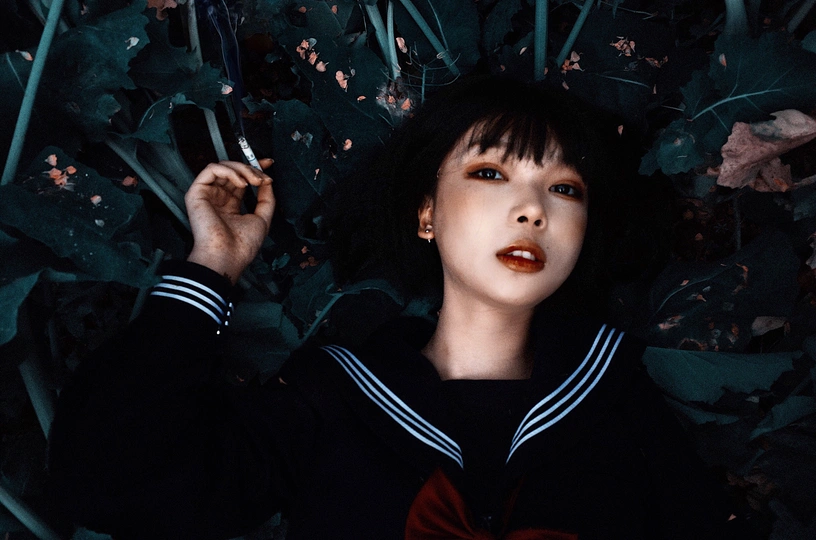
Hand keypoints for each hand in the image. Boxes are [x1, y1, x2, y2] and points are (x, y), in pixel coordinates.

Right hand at [185, 160, 274, 283]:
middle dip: (251, 168)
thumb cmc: (241, 246)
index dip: (254, 169)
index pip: (241, 181)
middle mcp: (218, 199)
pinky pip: (211, 169)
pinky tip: (241, 182)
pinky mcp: (197, 193)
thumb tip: (267, 181)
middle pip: (233, 171)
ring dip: (242, 169)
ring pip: (223, 167)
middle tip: (263, 177)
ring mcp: (207, 195)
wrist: (226, 256)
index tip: (268, 164)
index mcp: (231, 206)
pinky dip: (229, 171)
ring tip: (254, 180)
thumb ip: (266, 198)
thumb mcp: (262, 219)